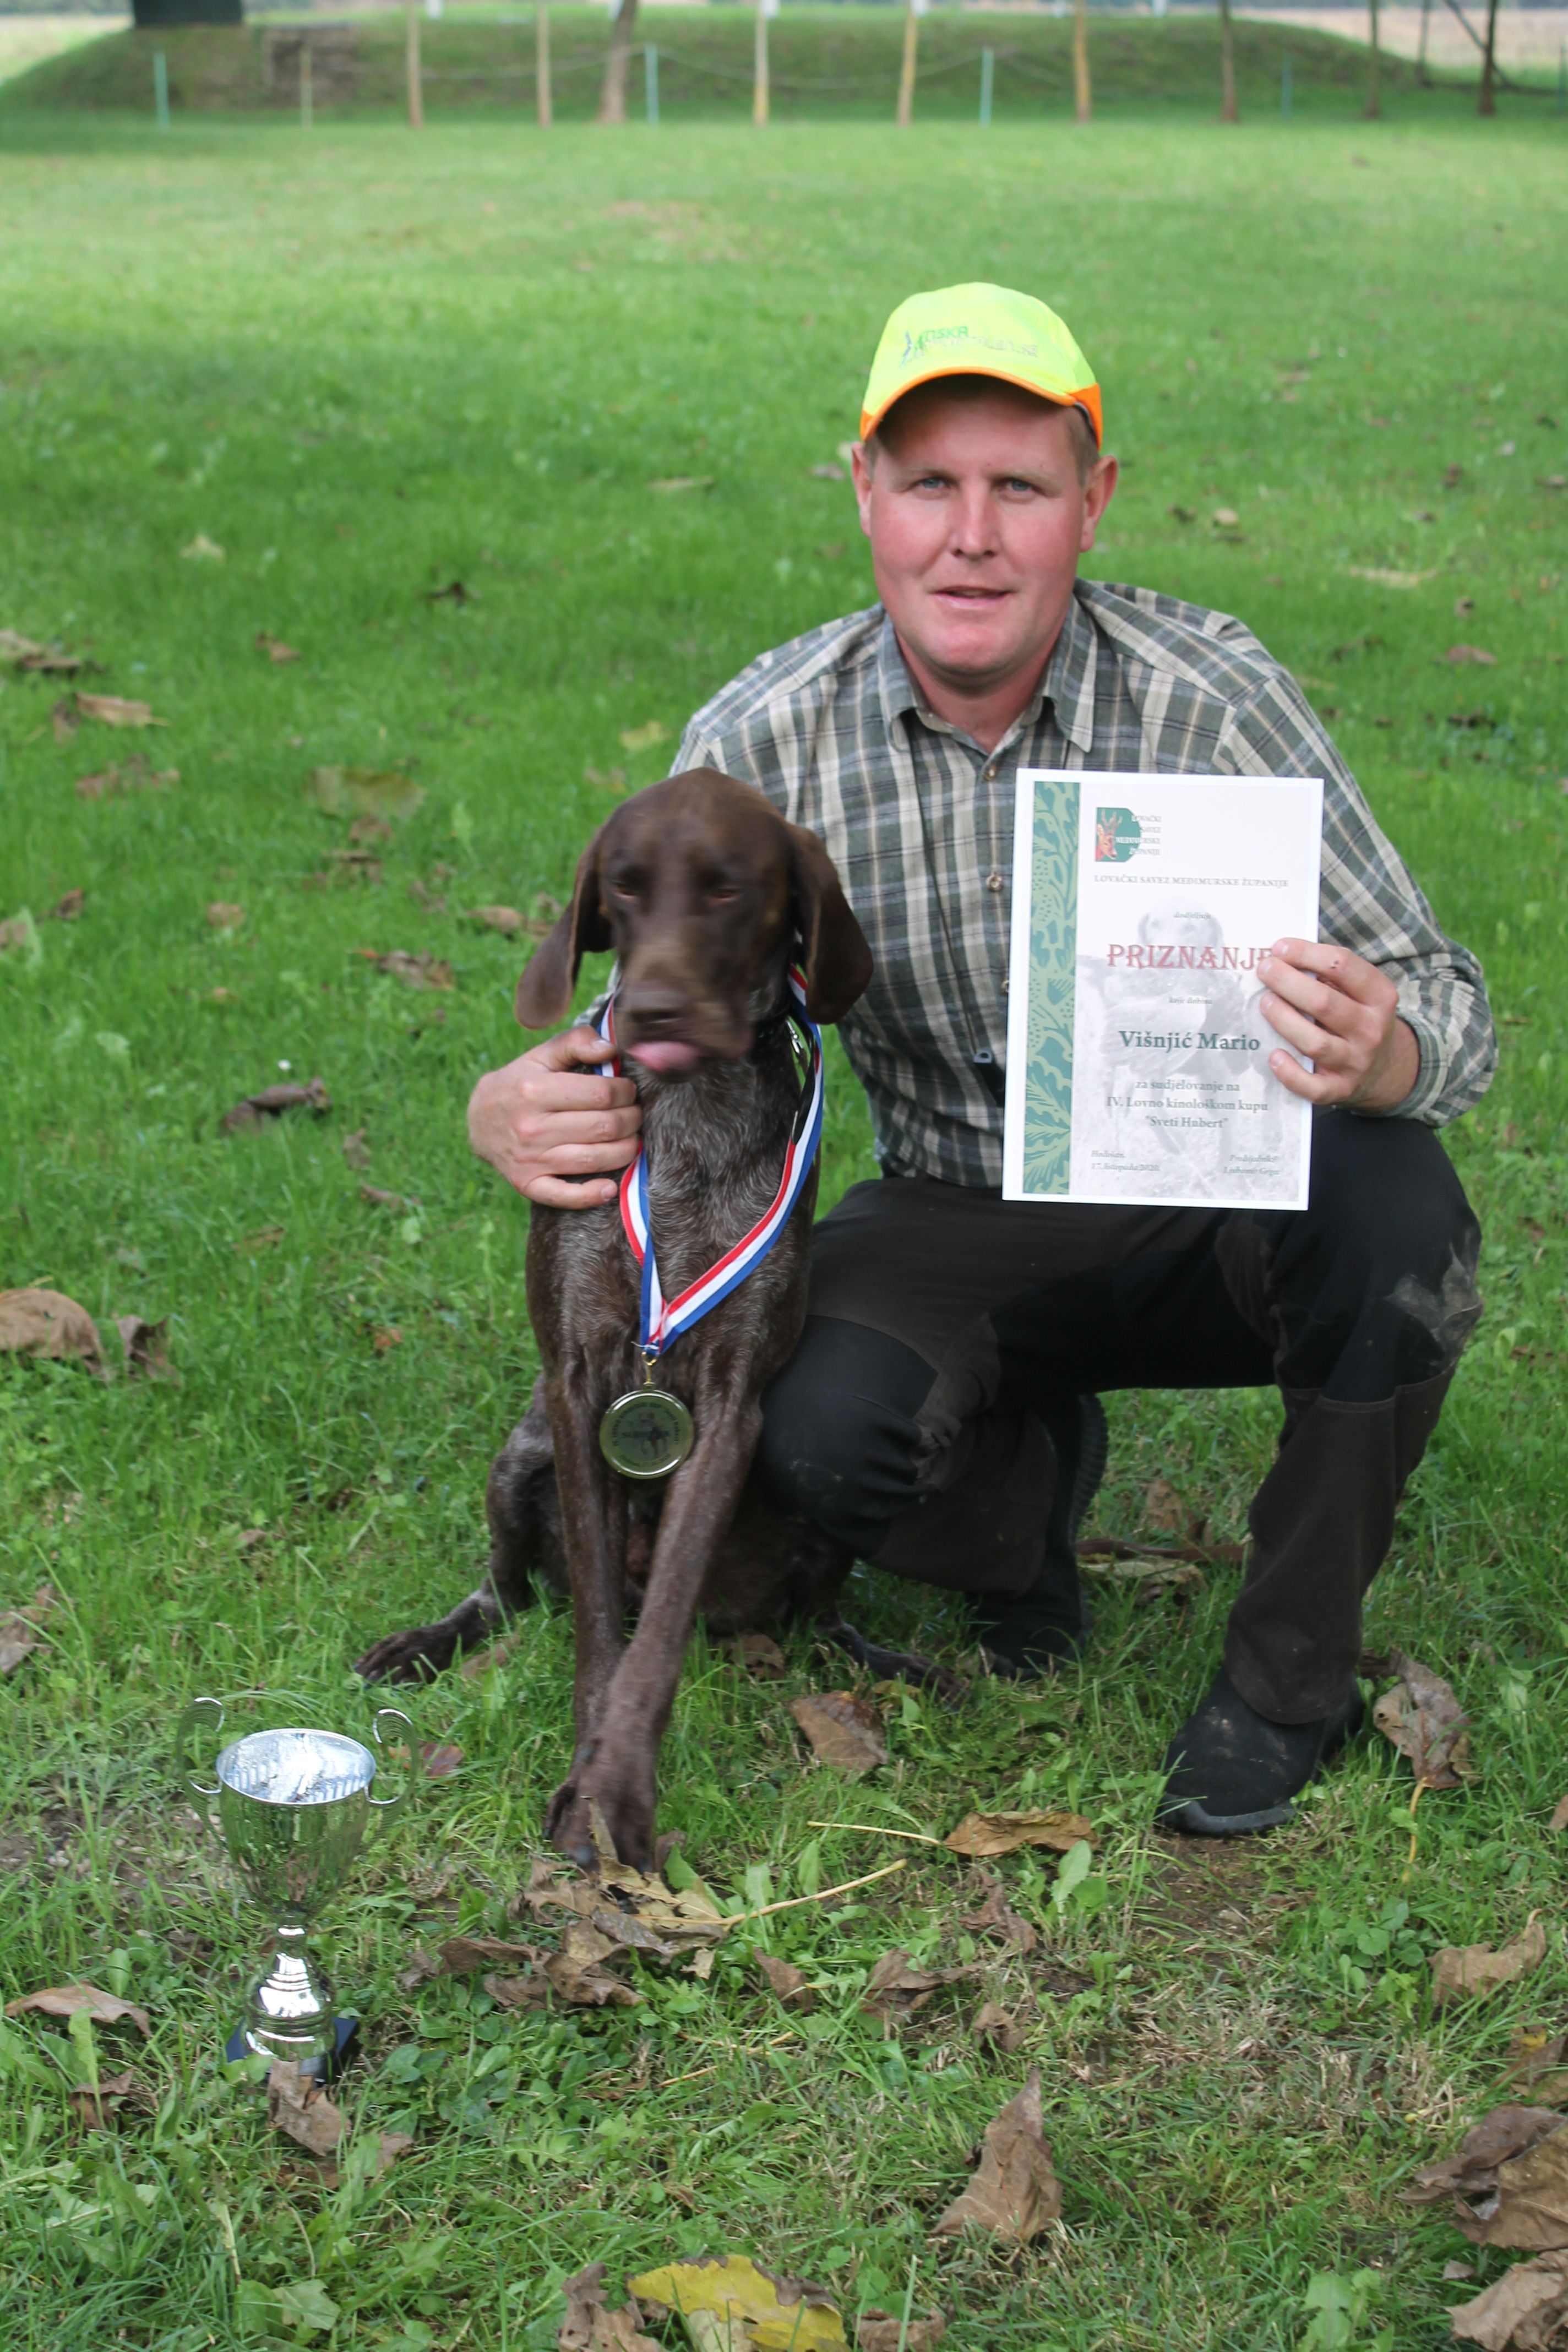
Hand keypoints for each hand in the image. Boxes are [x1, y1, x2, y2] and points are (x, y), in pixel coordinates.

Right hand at [467, 1027, 641, 1206]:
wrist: (478, 1121)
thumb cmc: (519, 1084)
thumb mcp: (540, 1056)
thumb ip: (575, 1043)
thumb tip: (609, 1049)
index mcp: (534, 1091)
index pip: (601, 1094)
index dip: (625, 1091)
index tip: (628, 1090)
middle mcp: (531, 1127)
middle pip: (604, 1126)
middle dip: (631, 1119)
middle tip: (634, 1113)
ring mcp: (529, 1159)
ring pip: (593, 1159)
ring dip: (625, 1150)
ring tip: (632, 1138)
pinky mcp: (527, 1183)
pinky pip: (564, 1196)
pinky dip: (591, 1195)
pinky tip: (610, 1187)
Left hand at [1258, 939, 1419, 1114]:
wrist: (1386, 1069)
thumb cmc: (1358, 1019)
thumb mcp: (1359, 994)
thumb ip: (1329, 976)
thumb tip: (1281, 958)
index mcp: (1379, 997)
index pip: (1343, 965)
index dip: (1307, 953)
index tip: (1279, 947)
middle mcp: (1371, 1029)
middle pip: (1324, 1002)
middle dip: (1288, 982)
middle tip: (1265, 970)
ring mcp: (1356, 1062)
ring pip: (1314, 1042)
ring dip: (1283, 1020)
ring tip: (1265, 1003)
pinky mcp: (1341, 1089)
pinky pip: (1313, 1087)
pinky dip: (1290, 1073)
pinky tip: (1273, 1055)